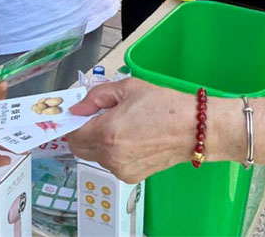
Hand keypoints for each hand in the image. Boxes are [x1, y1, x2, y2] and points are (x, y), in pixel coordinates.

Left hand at [68, 79, 193, 182]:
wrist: (193, 129)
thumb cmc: (165, 106)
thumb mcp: (128, 88)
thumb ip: (96, 96)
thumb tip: (77, 108)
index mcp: (107, 132)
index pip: (72, 133)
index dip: (72, 122)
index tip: (77, 113)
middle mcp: (110, 155)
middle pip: (78, 148)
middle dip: (82, 132)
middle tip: (96, 117)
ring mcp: (120, 169)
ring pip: (94, 156)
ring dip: (97, 141)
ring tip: (120, 125)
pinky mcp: (130, 176)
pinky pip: (110, 163)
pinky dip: (112, 152)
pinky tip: (130, 138)